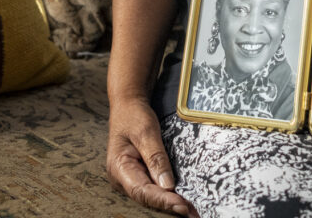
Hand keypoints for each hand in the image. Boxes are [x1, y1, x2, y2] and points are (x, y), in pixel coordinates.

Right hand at [106, 96, 195, 216]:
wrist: (128, 104)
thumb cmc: (134, 115)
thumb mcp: (146, 132)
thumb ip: (156, 158)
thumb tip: (167, 185)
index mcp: (119, 167)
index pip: (142, 190)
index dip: (162, 200)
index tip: (182, 205)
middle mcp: (122, 177)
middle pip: (146, 197)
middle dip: (169, 206)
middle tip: (192, 212)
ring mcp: (130, 177)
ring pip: (150, 195)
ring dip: (170, 203)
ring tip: (191, 210)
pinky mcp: (140, 174)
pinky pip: (153, 187)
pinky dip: (167, 194)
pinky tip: (182, 199)